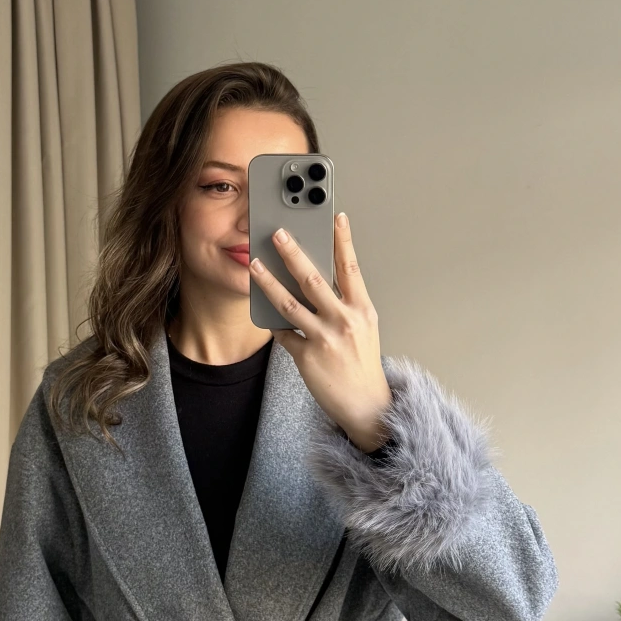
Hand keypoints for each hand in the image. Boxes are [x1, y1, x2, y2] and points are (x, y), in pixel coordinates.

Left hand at [250, 213, 391, 451]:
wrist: (365, 404)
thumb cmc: (362, 363)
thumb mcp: (364, 327)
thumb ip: (345, 303)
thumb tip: (318, 278)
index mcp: (362, 310)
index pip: (351, 267)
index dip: (343, 240)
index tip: (335, 217)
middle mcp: (345, 321)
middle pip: (314, 280)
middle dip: (293, 254)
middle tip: (278, 234)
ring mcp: (325, 340)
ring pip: (290, 304)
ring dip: (269, 282)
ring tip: (255, 265)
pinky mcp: (308, 357)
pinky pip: (284, 334)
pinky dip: (274, 323)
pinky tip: (263, 311)